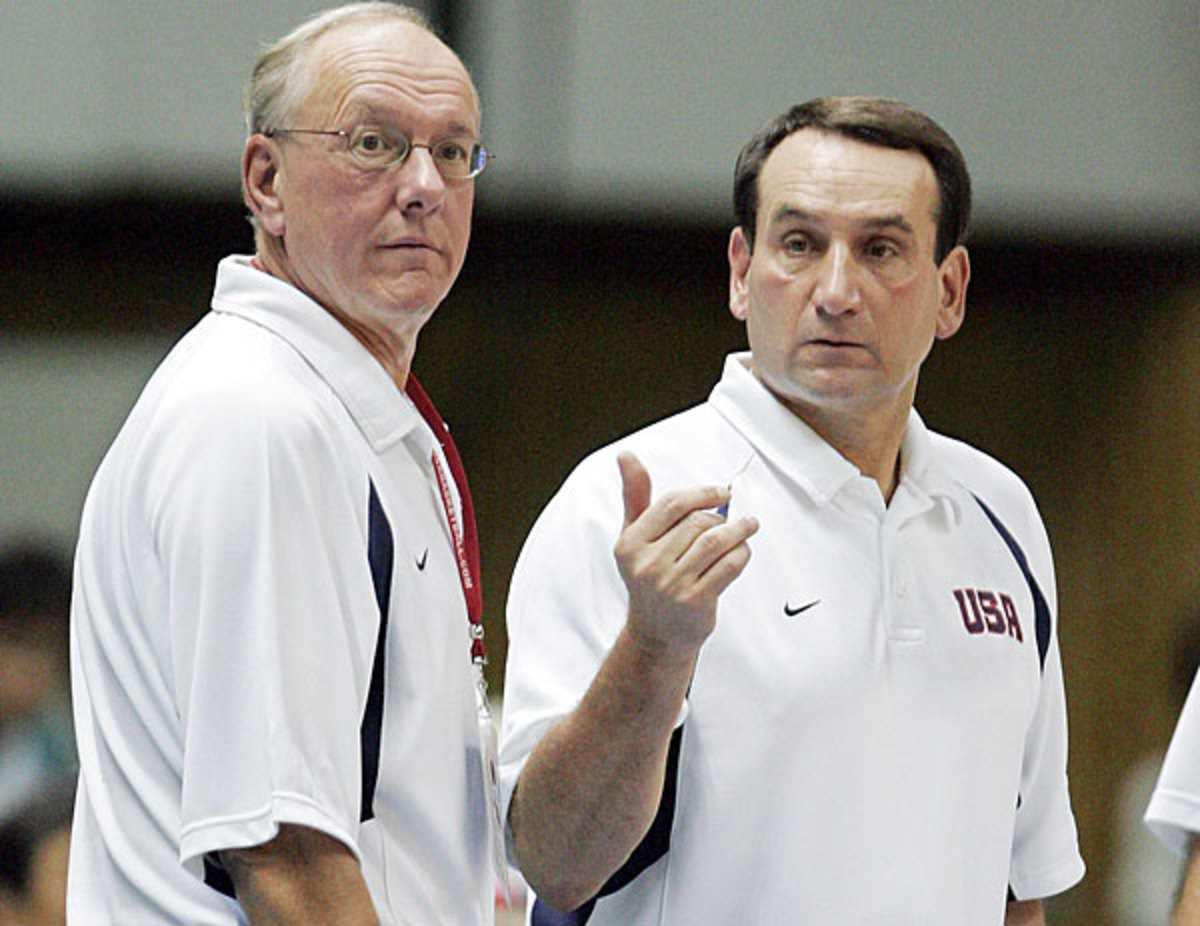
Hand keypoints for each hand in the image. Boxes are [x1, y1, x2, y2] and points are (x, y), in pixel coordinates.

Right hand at [613, 451, 757, 658]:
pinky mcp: (695, 602)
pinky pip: (728, 566)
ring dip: (738, 531)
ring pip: (716, 542)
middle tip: (731, 520)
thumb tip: (626, 456)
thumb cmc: (648, 578)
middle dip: (720, 517)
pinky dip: (742, 554)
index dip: (702, 493)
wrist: (655, 634)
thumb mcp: (634, 537)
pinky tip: (742, 551)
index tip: (722, 492)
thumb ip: (634, 496)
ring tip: (748, 527)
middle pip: (697, 522)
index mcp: (631, 543)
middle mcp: (647, 564)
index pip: (672, 503)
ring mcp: (671, 585)